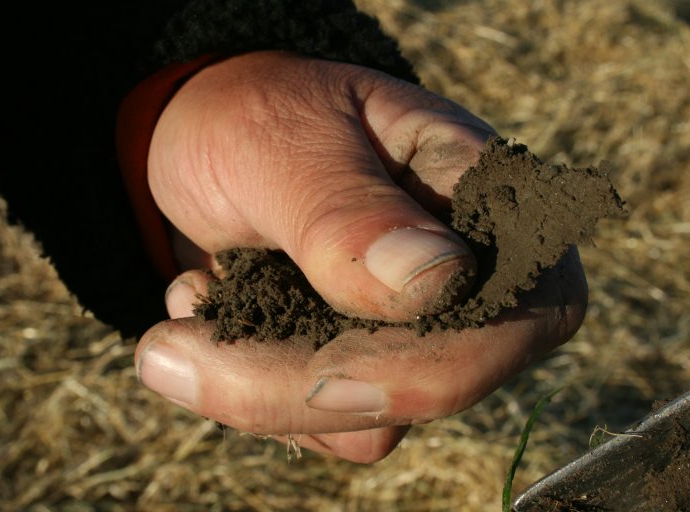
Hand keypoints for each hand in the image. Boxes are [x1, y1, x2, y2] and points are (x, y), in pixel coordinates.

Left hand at [134, 51, 586, 462]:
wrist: (203, 142)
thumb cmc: (254, 117)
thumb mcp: (284, 140)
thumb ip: (349, 211)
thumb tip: (438, 281)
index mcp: (489, 200)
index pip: (520, 308)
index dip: (434, 362)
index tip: (318, 375)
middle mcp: (470, 279)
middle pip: (438, 382)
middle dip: (299, 385)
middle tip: (169, 351)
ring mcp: (416, 330)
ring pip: (370, 420)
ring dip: (262, 384)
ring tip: (194, 296)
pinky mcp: (362, 363)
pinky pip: (327, 423)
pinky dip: (252, 389)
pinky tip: (209, 311)